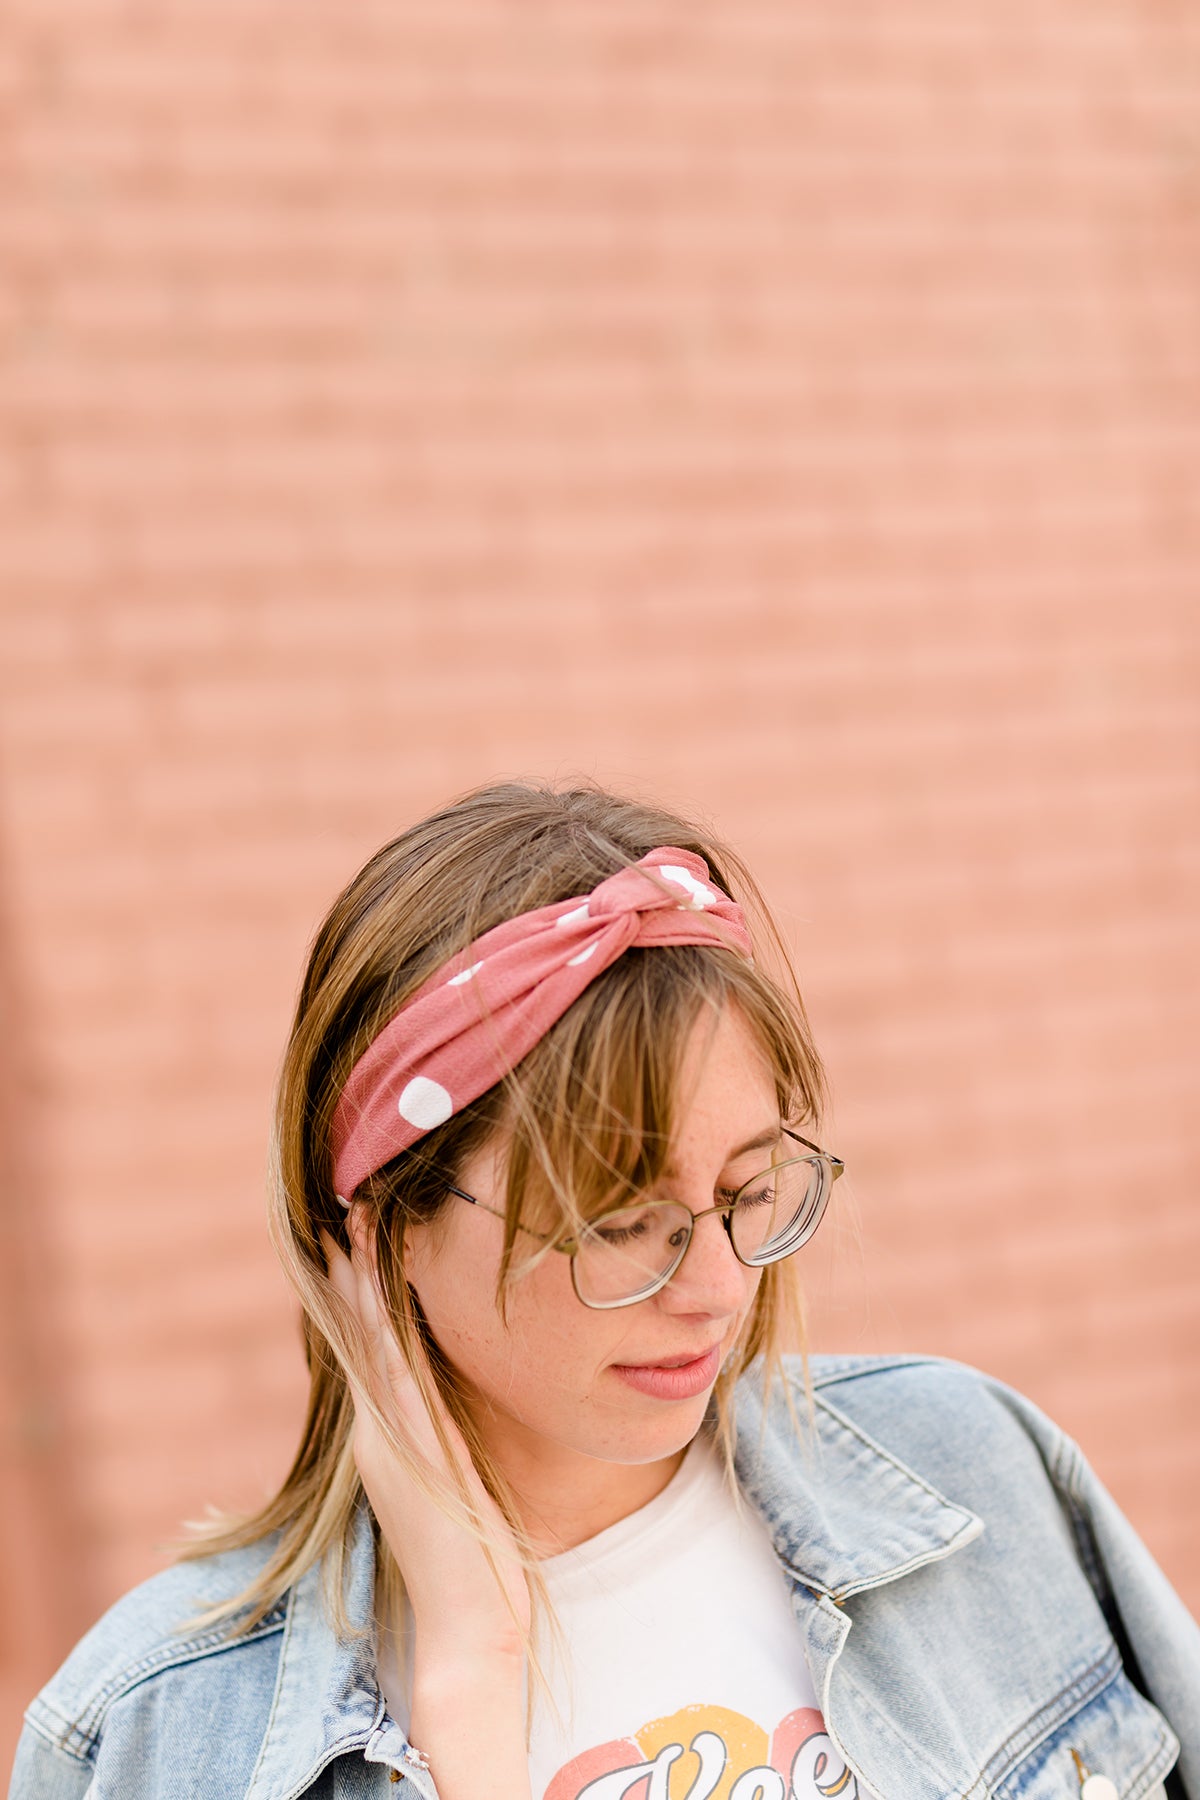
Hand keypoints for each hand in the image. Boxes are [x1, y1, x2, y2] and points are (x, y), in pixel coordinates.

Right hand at [321, 1220, 534, 1799]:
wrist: (471, 1627)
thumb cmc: (476, 1558)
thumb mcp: (456, 1478)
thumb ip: (446, 1437)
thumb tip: (453, 1397)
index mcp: (390, 1438)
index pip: (373, 1350)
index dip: (362, 1293)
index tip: (358, 1237)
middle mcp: (381, 1435)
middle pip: (361, 1339)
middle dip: (352, 1276)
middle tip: (347, 1211)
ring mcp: (391, 1446)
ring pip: (371, 1350)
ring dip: (361, 1292)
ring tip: (353, 1234)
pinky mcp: (410, 1457)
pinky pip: (396, 1382)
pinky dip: (384, 1337)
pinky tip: (381, 1297)